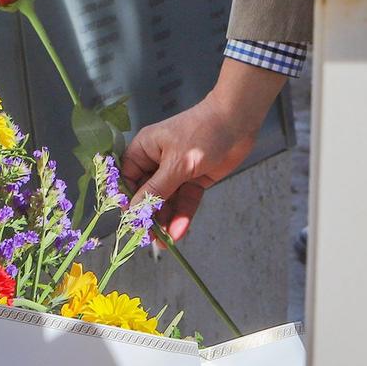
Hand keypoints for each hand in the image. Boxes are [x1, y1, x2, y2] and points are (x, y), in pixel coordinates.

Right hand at [121, 58, 286, 240]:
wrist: (238, 122)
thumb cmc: (202, 133)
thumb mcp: (176, 164)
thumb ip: (156, 189)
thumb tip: (134, 210)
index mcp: (144, 149)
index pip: (128, 179)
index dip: (128, 200)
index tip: (130, 221)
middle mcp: (157, 162)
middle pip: (148, 194)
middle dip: (149, 215)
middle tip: (148, 239)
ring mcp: (176, 172)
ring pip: (167, 201)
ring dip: (166, 221)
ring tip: (165, 243)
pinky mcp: (194, 180)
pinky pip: (184, 201)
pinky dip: (182, 216)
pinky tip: (180, 232)